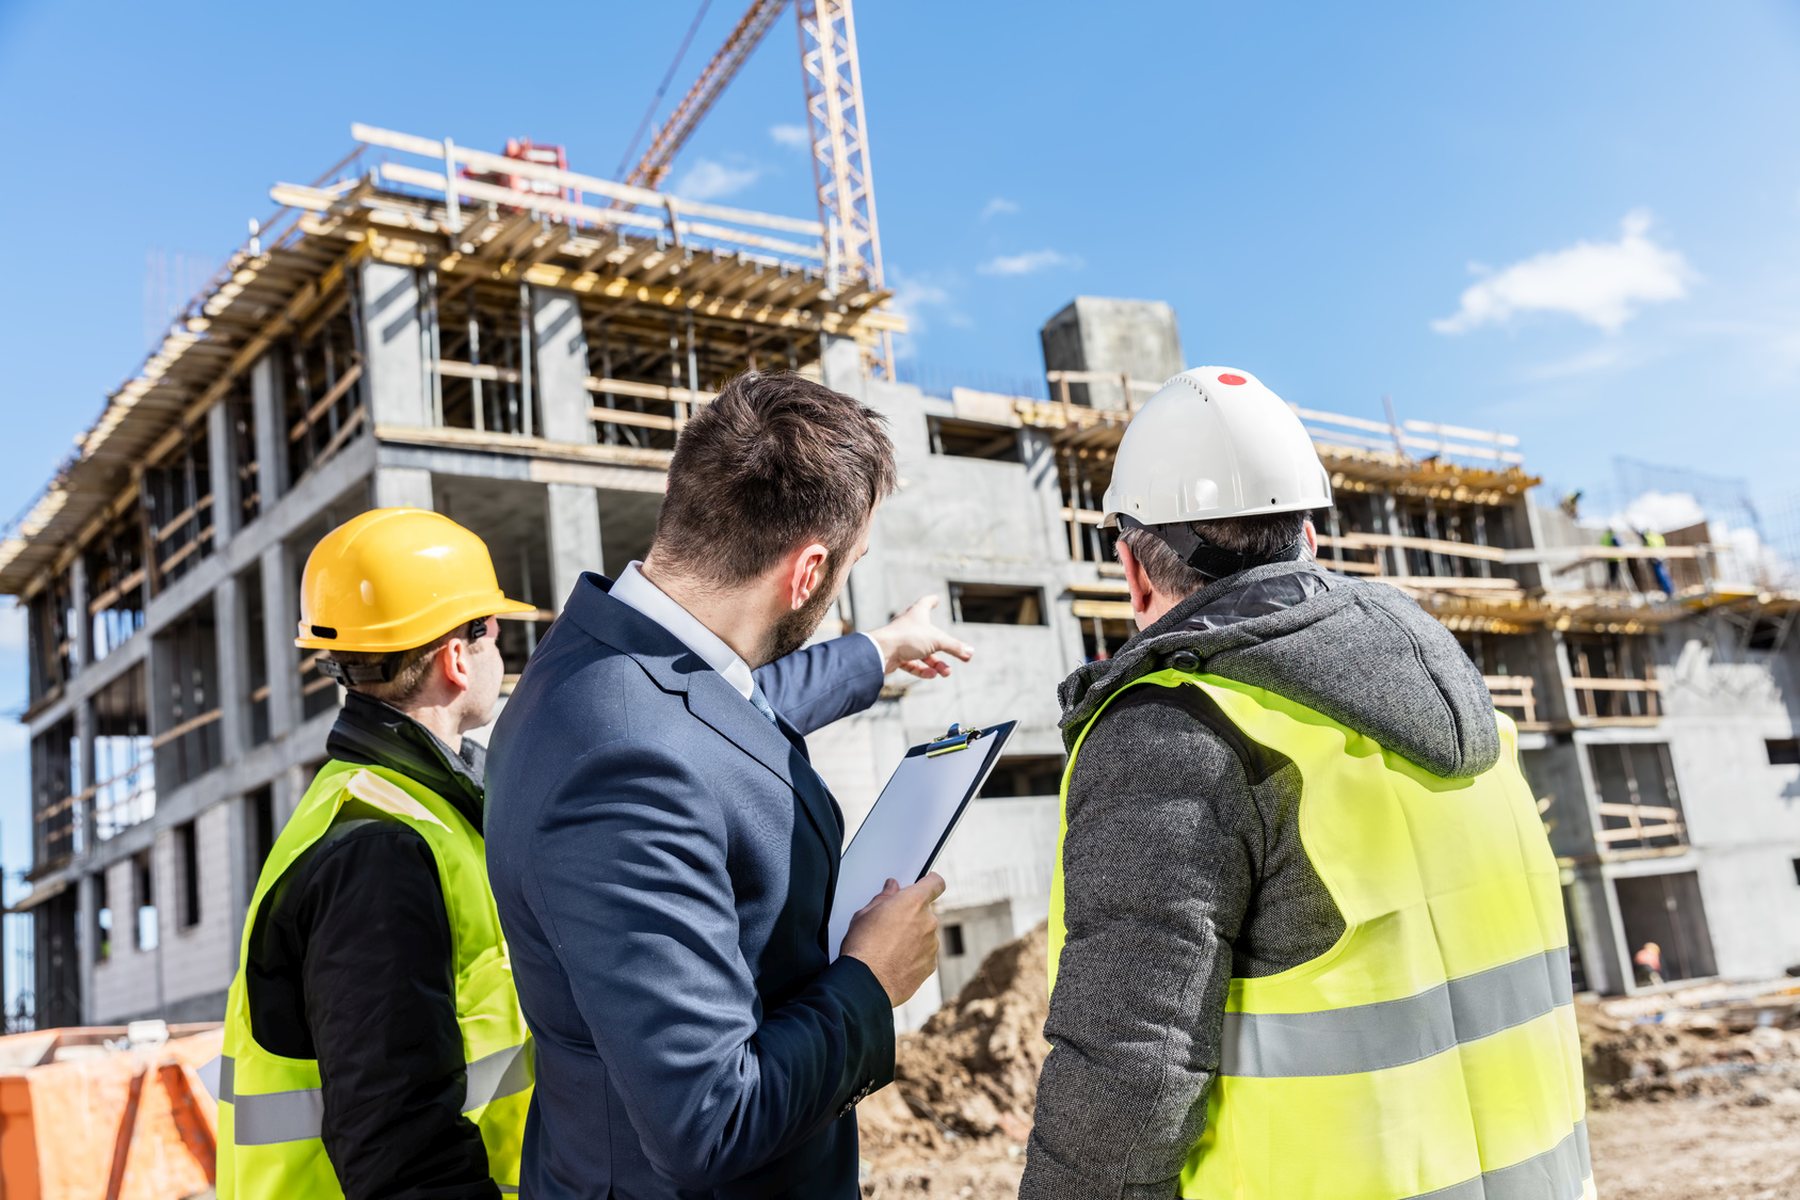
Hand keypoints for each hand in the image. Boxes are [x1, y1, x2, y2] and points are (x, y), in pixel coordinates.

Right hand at [841, 873, 946, 1006]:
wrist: (866, 983)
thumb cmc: (863, 947)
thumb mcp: (865, 914)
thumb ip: (884, 897)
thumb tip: (891, 889)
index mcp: (913, 902)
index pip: (935, 883)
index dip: (929, 883)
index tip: (925, 884)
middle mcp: (928, 921)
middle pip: (925, 912)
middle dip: (911, 916)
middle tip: (890, 925)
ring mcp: (932, 944)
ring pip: (925, 934)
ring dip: (913, 937)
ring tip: (889, 947)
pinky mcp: (931, 965)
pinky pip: (925, 954)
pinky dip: (914, 956)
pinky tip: (895, 961)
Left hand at [869, 595, 974, 679]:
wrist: (880, 652)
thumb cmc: (907, 638)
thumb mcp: (937, 641)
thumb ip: (955, 647)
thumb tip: (971, 653)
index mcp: (917, 614)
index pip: (926, 603)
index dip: (932, 601)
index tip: (936, 599)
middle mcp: (908, 626)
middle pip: (929, 636)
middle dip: (944, 648)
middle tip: (960, 656)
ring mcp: (901, 642)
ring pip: (922, 653)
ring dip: (936, 664)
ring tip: (946, 672)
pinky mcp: (895, 657)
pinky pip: (912, 664)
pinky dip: (922, 670)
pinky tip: (932, 675)